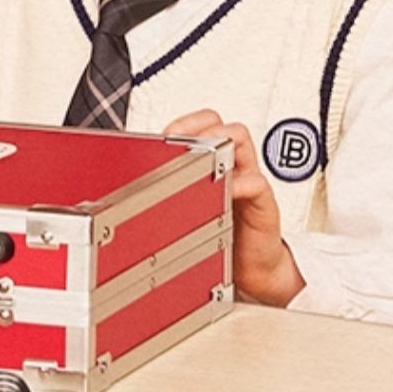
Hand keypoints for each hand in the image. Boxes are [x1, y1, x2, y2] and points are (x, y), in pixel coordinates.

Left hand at [165, 109, 304, 307]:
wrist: (251, 268)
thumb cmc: (220, 235)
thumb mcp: (191, 209)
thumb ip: (171, 191)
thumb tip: (129, 186)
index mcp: (216, 162)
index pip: (203, 125)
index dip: (186, 123)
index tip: (167, 134)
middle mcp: (234, 165)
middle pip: (223, 124)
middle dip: (203, 127)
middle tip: (186, 144)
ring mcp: (249, 181)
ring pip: (241, 140)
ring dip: (220, 143)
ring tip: (203, 159)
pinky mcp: (263, 204)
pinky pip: (256, 183)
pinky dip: (238, 183)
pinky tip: (222, 191)